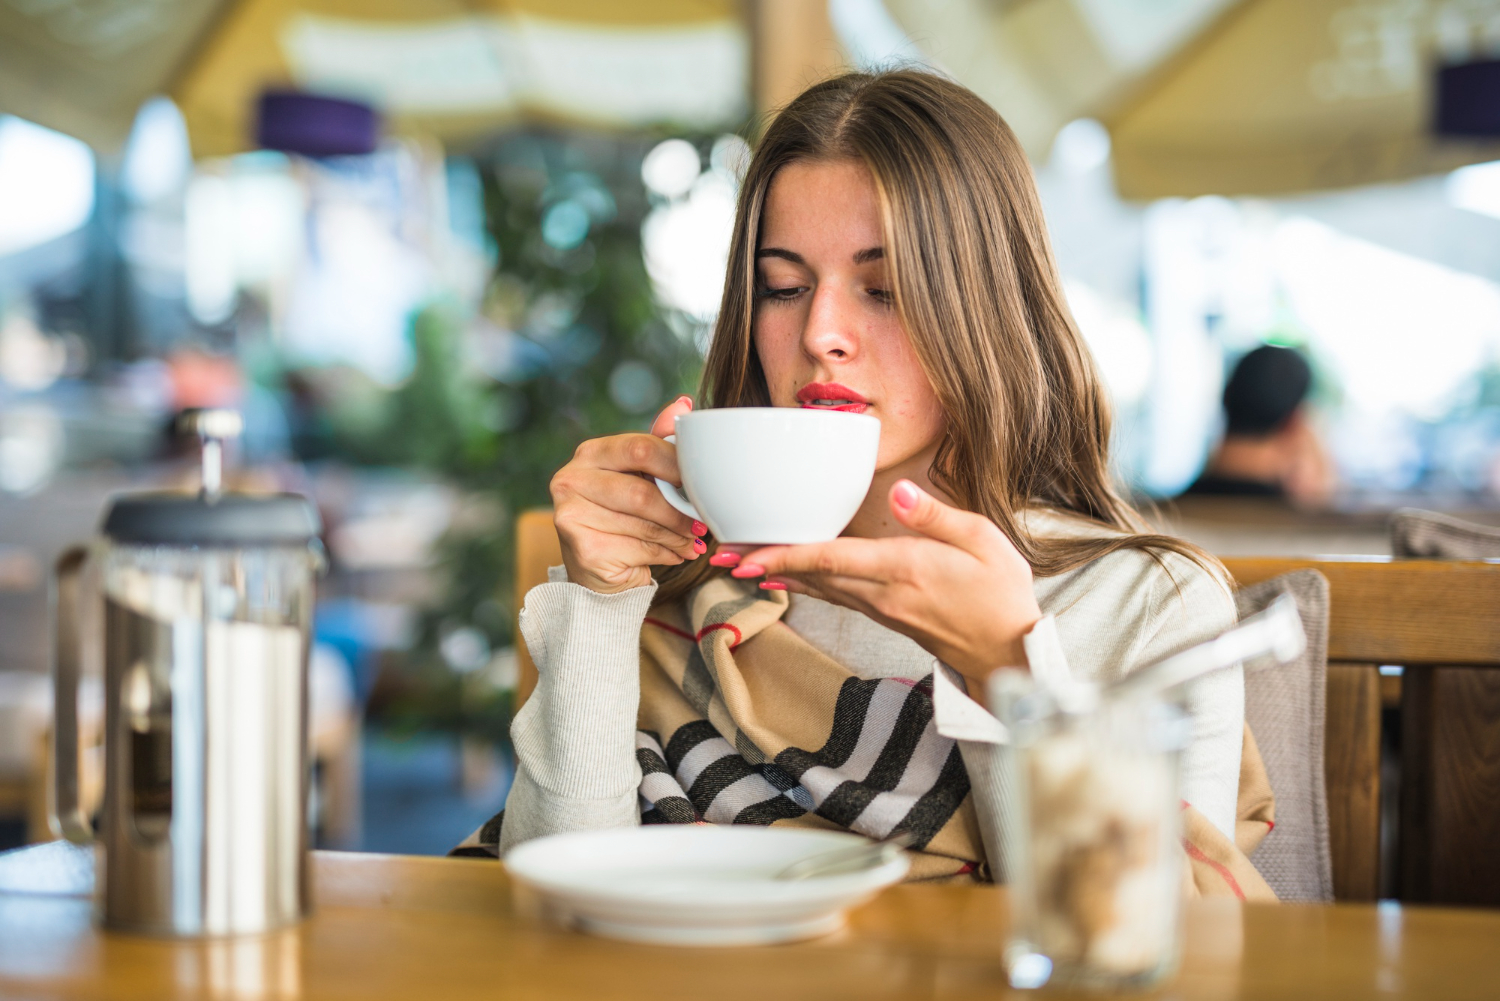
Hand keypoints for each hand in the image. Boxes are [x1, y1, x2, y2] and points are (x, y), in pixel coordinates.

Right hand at [550, 396, 704, 593]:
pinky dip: (666, 554)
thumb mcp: (641, 475)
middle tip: (701, 522)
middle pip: (642, 492)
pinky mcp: (583, 549)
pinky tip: (675, 554)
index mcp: (590, 453)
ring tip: (692, 541)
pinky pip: (640, 549)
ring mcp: (571, 515)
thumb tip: (684, 404)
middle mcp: (571, 479)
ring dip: (678, 536)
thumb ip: (659, 442)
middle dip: (679, 511)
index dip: (678, 466)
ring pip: (644, 524)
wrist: (599, 569)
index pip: (641, 448)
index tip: (700, 483)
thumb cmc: (624, 515)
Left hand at [723, 480, 1040, 684]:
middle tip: (718, 554)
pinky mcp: (884, 614)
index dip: (785, 556)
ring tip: (736, 563)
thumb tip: (900, 490)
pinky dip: (803, 584)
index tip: (746, 557)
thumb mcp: (982, 541)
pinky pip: (833, 595)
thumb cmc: (1001, 593)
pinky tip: (781, 578)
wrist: (1009, 651)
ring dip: (776, 574)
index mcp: (904, 568)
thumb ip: (935, 515)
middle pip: (811, 575)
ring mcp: (881, 608)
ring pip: (818, 587)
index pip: (832, 559)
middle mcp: (883, 592)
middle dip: (763, 565)